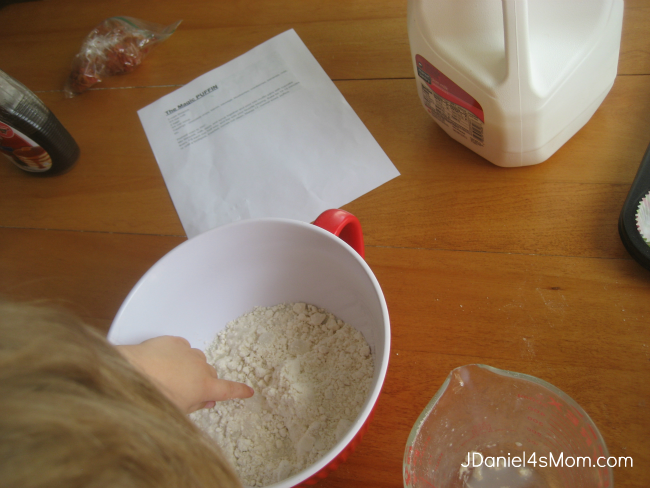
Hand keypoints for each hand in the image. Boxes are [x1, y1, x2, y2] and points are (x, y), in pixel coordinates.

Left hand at [117, 336, 253, 413]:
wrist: (131, 373)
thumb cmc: (154, 397)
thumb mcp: (177, 411)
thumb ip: (195, 406)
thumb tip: (206, 401)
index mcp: (204, 387)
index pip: (228, 390)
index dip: (240, 391)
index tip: (249, 391)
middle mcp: (200, 367)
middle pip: (209, 373)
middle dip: (201, 381)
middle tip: (184, 391)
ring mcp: (188, 352)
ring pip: (195, 360)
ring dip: (189, 367)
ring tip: (168, 376)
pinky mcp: (174, 341)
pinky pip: (181, 348)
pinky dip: (177, 355)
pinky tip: (162, 363)